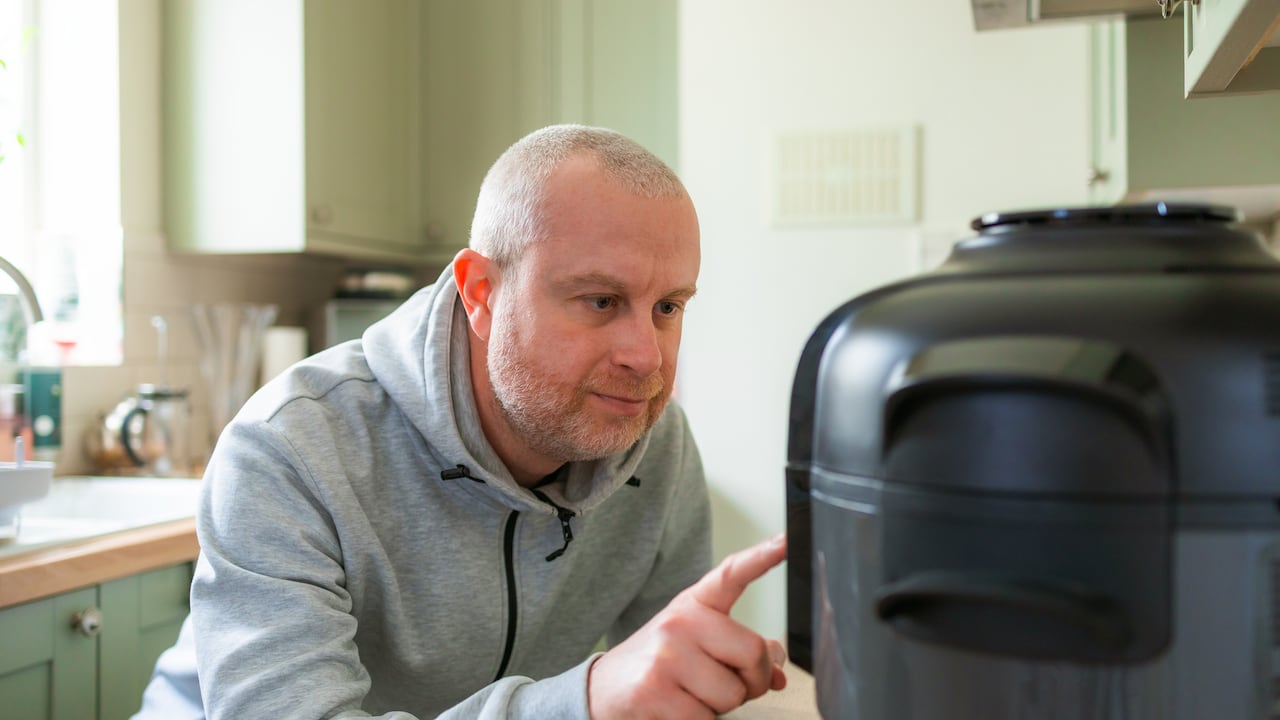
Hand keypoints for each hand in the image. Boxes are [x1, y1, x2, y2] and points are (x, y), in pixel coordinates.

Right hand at [587, 533, 788, 718]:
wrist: (600, 693)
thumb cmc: (654, 668)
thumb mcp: (693, 646)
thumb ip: (736, 649)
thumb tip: (776, 666)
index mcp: (692, 606)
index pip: (731, 575)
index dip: (762, 556)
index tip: (786, 540)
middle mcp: (678, 623)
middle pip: (753, 653)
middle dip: (752, 681)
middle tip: (726, 685)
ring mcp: (665, 656)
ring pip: (732, 694)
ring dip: (719, 708)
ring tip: (689, 697)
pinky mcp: (654, 692)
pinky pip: (706, 719)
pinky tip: (673, 711)